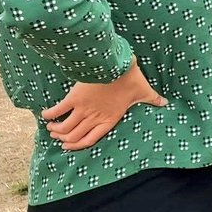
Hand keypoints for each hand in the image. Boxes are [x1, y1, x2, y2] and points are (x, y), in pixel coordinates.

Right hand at [42, 58, 167, 150]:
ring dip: (56, 129)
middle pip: (74, 136)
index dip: (78, 146)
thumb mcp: (144, 91)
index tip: (68, 146)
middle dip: (63, 138)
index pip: (91, 139)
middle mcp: (95, 117)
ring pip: (65, 127)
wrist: (115, 65)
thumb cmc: (131, 79)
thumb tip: (166, 102)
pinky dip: (50, 114)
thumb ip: (153, 99)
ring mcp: (83, 109)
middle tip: (57, 136)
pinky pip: (58, 110)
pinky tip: (45, 113)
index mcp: (110, 119)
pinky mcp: (74, 98)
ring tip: (50, 127)